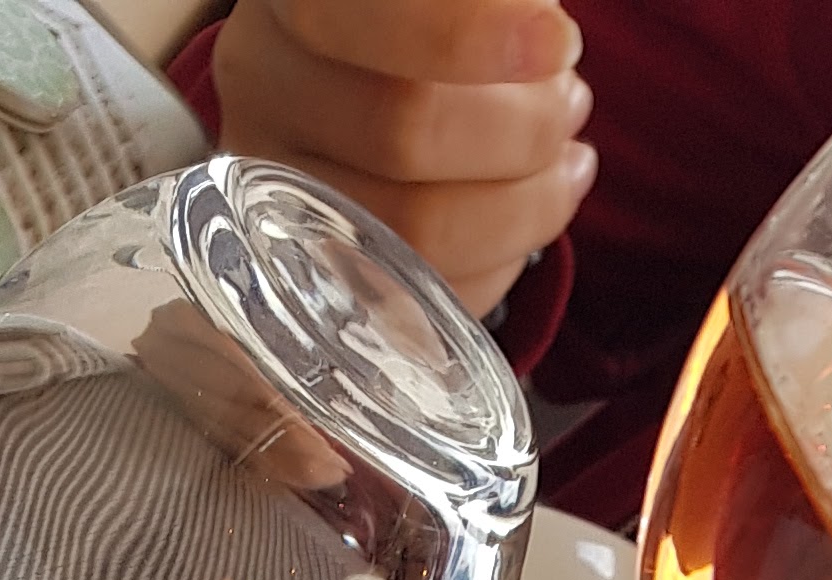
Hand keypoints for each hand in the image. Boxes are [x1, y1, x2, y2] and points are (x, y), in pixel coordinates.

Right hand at [210, 0, 596, 317]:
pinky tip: (528, 218)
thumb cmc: (425, 14)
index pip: (346, 17)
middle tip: (570, 105)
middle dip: (520, 130)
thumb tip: (541, 35)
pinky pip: (417, 297)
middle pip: (400, 133)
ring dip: (523, 206)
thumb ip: (485, 5)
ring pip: (412, 231)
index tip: (558, 44)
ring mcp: (274, 190)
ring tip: (565, 162)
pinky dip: (498, 265)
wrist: (368, 64)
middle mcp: (260, 84)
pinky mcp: (310, 272)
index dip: (466, 37)